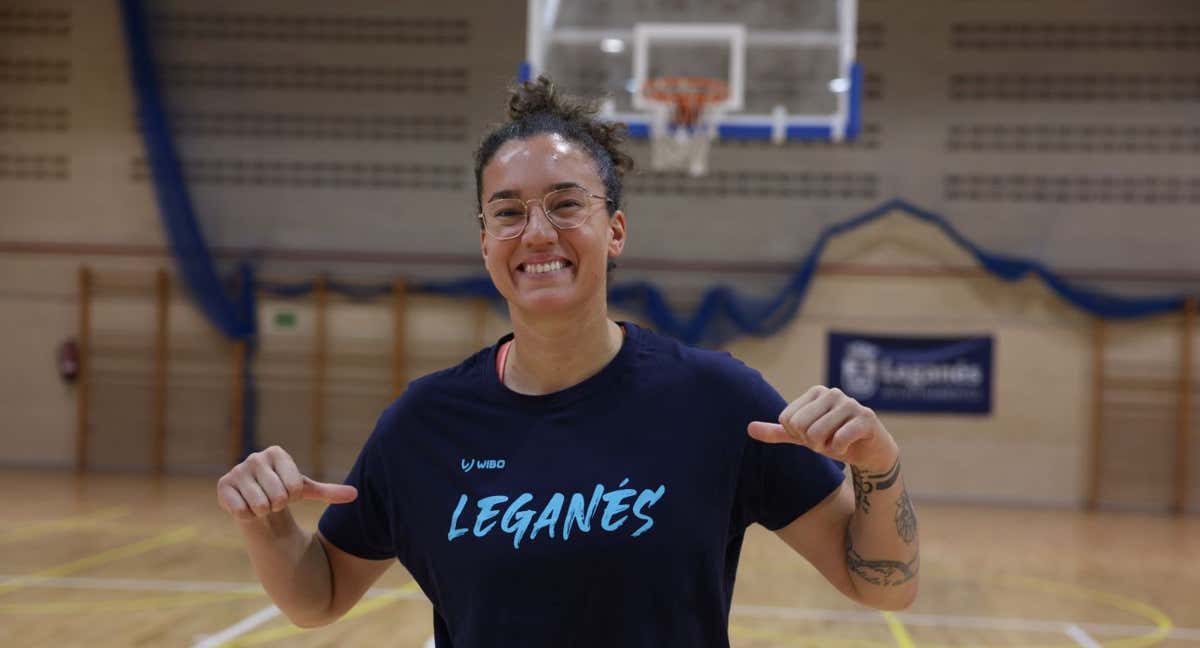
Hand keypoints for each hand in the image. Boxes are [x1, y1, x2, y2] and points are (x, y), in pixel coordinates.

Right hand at [216, 445, 356, 521]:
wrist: (255, 502)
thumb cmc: (284, 491)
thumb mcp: (306, 490)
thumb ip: (330, 491)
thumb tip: (356, 494)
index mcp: (276, 453)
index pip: (294, 487)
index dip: (292, 497)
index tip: (287, 492)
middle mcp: (255, 458)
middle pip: (278, 497)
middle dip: (278, 505)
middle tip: (272, 500)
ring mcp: (237, 471)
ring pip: (260, 506)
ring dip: (263, 511)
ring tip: (260, 503)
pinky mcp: (223, 486)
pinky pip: (242, 511)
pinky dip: (247, 515)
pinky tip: (245, 506)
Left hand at [747, 386, 898, 470]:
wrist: (870, 452)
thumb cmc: (835, 439)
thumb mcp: (803, 437)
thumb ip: (778, 432)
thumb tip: (749, 428)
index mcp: (815, 392)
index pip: (787, 419)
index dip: (798, 435)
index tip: (814, 435)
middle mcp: (832, 393)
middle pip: (800, 426)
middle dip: (811, 442)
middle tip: (827, 441)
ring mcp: (850, 404)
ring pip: (818, 434)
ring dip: (826, 447)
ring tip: (838, 442)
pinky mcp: (866, 418)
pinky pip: (839, 440)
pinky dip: (840, 450)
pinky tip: (849, 445)